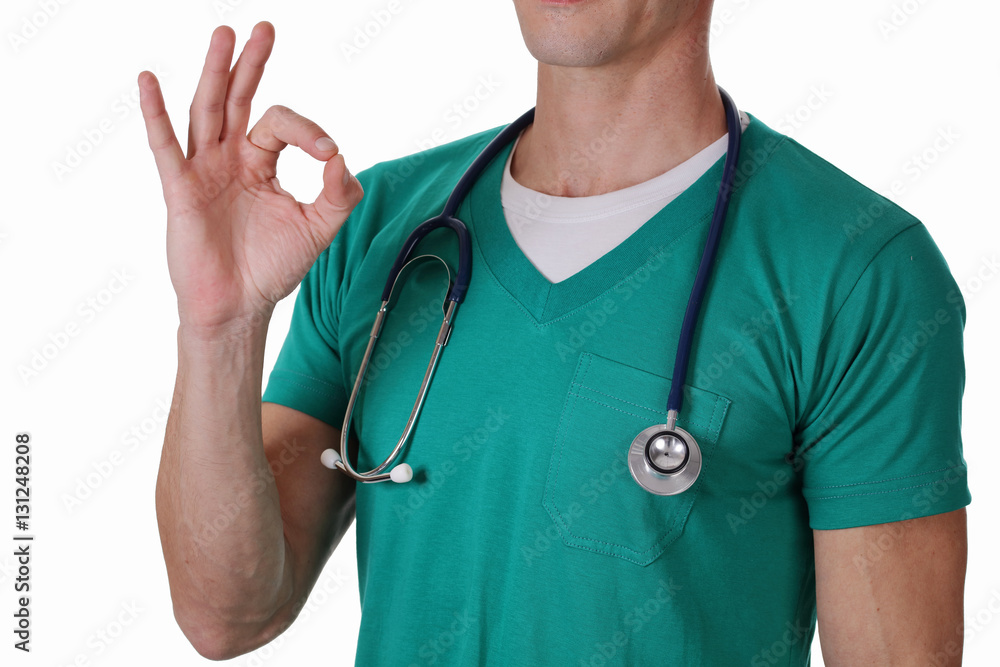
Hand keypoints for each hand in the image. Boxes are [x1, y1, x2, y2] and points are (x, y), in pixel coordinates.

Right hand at [138, 21, 362, 331]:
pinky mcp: (180, 190)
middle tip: (264, 27)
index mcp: (262, 164)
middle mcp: (231, 159)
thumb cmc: (273, 268)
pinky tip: (149, 80)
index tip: (328, 154)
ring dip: (215, 73)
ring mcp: (204, 171)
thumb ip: (339, 195)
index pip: (282, 126)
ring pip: (207, 111)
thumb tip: (343, 159)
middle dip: (251, 64)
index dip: (307, 132)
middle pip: (239, 100)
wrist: (239, 306)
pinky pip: (165, 146)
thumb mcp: (319, 228)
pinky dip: (155, 114)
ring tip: (224, 34)